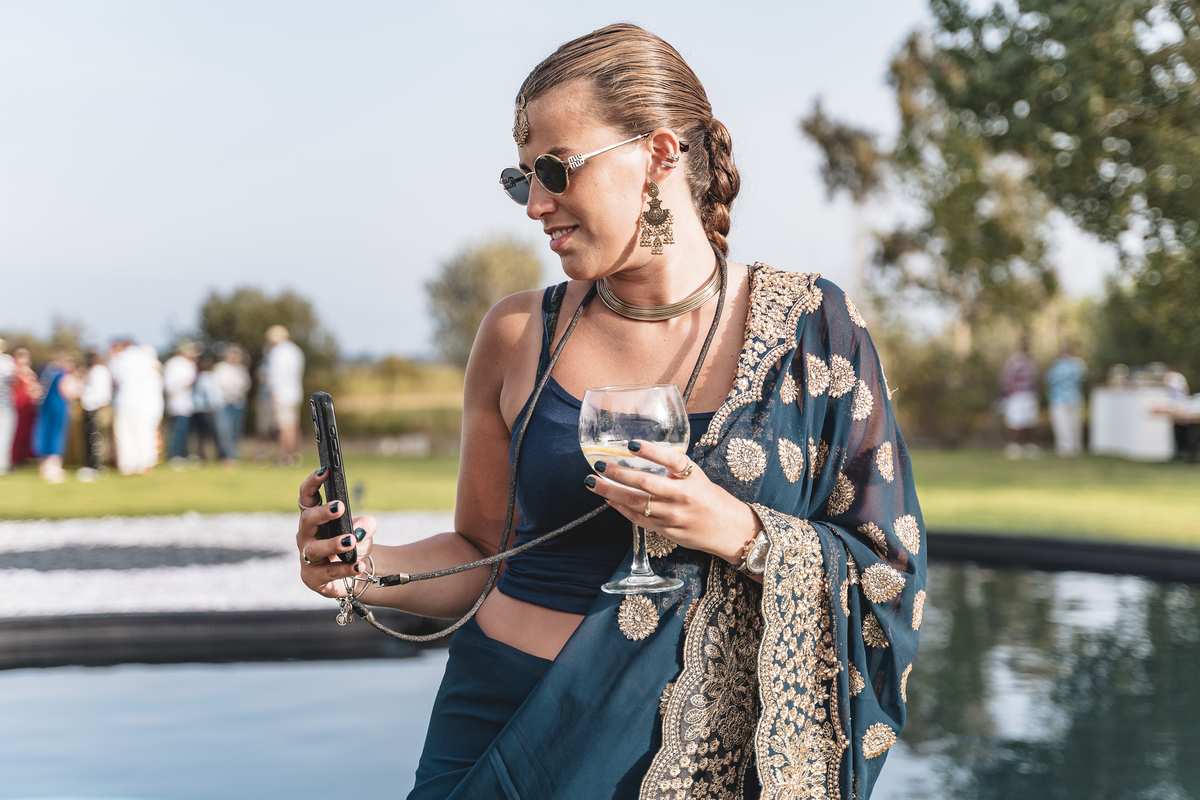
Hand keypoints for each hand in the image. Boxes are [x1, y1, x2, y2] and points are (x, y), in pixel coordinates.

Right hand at [295, 467, 376, 597]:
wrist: (353, 574)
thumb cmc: (353, 545)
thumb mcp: (363, 530)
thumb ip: (366, 524)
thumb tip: (360, 529)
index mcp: (314, 518)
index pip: (307, 497)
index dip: (312, 483)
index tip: (325, 470)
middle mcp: (306, 536)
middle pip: (306, 520)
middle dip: (322, 512)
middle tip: (339, 506)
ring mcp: (307, 558)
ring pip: (314, 549)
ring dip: (333, 543)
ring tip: (350, 540)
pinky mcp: (313, 578)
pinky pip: (328, 573)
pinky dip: (345, 568)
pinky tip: (359, 565)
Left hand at [584, 440, 760, 565]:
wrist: (729, 530)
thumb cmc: (710, 498)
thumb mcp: (697, 477)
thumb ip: (673, 468)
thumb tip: (639, 455)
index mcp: (693, 477)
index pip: (672, 460)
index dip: (651, 451)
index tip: (631, 443)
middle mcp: (683, 496)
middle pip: (646, 484)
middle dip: (618, 474)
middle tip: (599, 465)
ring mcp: (674, 516)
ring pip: (636, 503)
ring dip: (612, 492)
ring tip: (593, 482)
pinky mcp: (667, 531)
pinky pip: (639, 520)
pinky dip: (621, 508)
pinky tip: (609, 499)